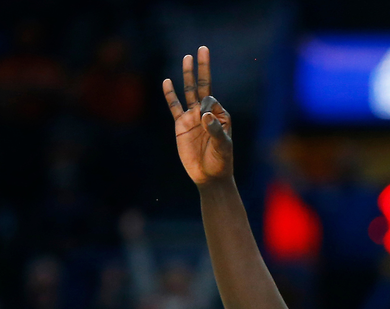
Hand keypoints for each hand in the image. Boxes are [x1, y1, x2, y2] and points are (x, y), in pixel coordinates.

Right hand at [162, 46, 232, 184]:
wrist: (209, 177)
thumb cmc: (221, 162)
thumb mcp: (222, 147)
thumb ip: (215, 130)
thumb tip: (205, 114)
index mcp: (221, 115)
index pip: (211, 100)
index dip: (207, 106)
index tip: (205, 121)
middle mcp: (207, 113)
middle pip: (203, 86)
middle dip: (203, 68)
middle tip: (203, 49)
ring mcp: (193, 117)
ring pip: (189, 92)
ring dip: (188, 75)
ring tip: (187, 57)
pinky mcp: (181, 125)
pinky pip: (174, 106)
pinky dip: (170, 94)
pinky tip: (167, 81)